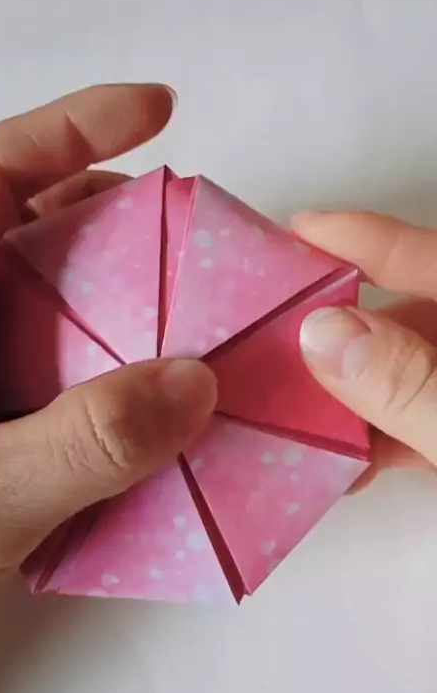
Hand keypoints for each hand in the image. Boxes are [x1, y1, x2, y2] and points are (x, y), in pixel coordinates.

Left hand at [0, 84, 215, 611]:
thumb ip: (84, 444)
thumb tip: (195, 385)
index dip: (74, 128)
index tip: (160, 106)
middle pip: (36, 230)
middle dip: (122, 223)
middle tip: (197, 243)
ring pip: (58, 300)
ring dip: (128, 302)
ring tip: (194, 319)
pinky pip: (65, 363)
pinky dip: (116, 367)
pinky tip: (160, 395)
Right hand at [293, 211, 436, 487]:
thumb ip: (407, 382)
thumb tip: (320, 332)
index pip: (422, 255)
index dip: (357, 238)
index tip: (295, 230)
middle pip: (409, 318)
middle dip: (341, 332)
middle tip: (270, 341)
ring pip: (414, 371)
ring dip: (360, 395)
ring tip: (291, 413)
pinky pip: (430, 414)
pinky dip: (395, 434)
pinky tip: (352, 462)